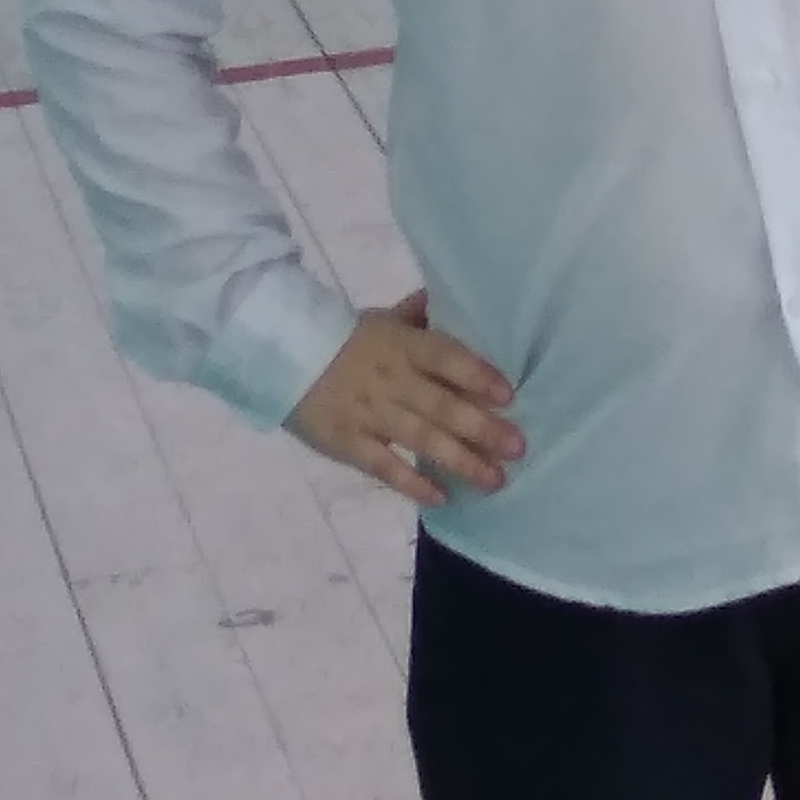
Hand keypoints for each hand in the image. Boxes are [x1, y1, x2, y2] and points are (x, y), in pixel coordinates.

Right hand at [288, 292, 522, 496]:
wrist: (281, 356)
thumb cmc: (344, 338)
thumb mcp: (384, 319)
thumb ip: (421, 318)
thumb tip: (455, 302)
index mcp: (402, 345)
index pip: (445, 357)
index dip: (476, 375)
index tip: (508, 395)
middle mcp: (391, 380)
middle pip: (442, 406)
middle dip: (482, 429)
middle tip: (518, 448)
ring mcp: (370, 414)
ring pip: (421, 439)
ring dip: (461, 461)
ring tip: (495, 480)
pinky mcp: (348, 443)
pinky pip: (384, 467)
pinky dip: (413, 483)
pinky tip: (443, 498)